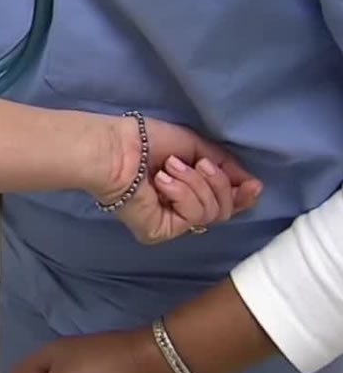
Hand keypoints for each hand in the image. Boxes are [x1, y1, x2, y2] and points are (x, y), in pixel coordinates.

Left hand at [94, 115, 263, 243]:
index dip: (243, 196)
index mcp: (187, 190)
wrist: (119, 148)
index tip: (253, 184)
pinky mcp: (158, 232)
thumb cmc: (149, 140)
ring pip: (212, 213)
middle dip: (217, 183)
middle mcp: (179, 210)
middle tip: (199, 163)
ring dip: (196, 183)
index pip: (225, 204)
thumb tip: (253, 185)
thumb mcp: (198, 148)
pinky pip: (193, 217)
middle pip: (224, 210)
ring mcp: (169, 224)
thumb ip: (225, 167)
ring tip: (170, 168)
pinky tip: (161, 182)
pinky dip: (182, 193)